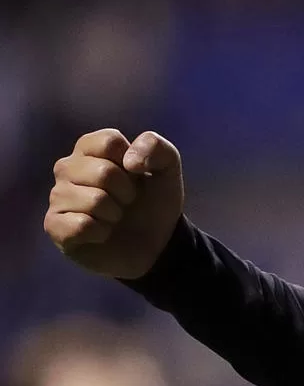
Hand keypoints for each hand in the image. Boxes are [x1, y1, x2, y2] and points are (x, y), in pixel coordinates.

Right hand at [44, 129, 184, 278]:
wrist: (154, 244)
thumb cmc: (153, 202)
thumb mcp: (167, 169)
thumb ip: (156, 147)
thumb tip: (130, 161)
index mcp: (90, 148)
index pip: (109, 141)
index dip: (134, 164)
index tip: (136, 176)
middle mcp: (67, 168)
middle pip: (103, 172)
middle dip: (128, 192)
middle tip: (127, 202)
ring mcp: (58, 196)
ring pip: (95, 201)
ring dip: (115, 214)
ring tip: (115, 217)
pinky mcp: (55, 225)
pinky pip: (81, 225)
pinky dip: (102, 233)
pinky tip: (102, 233)